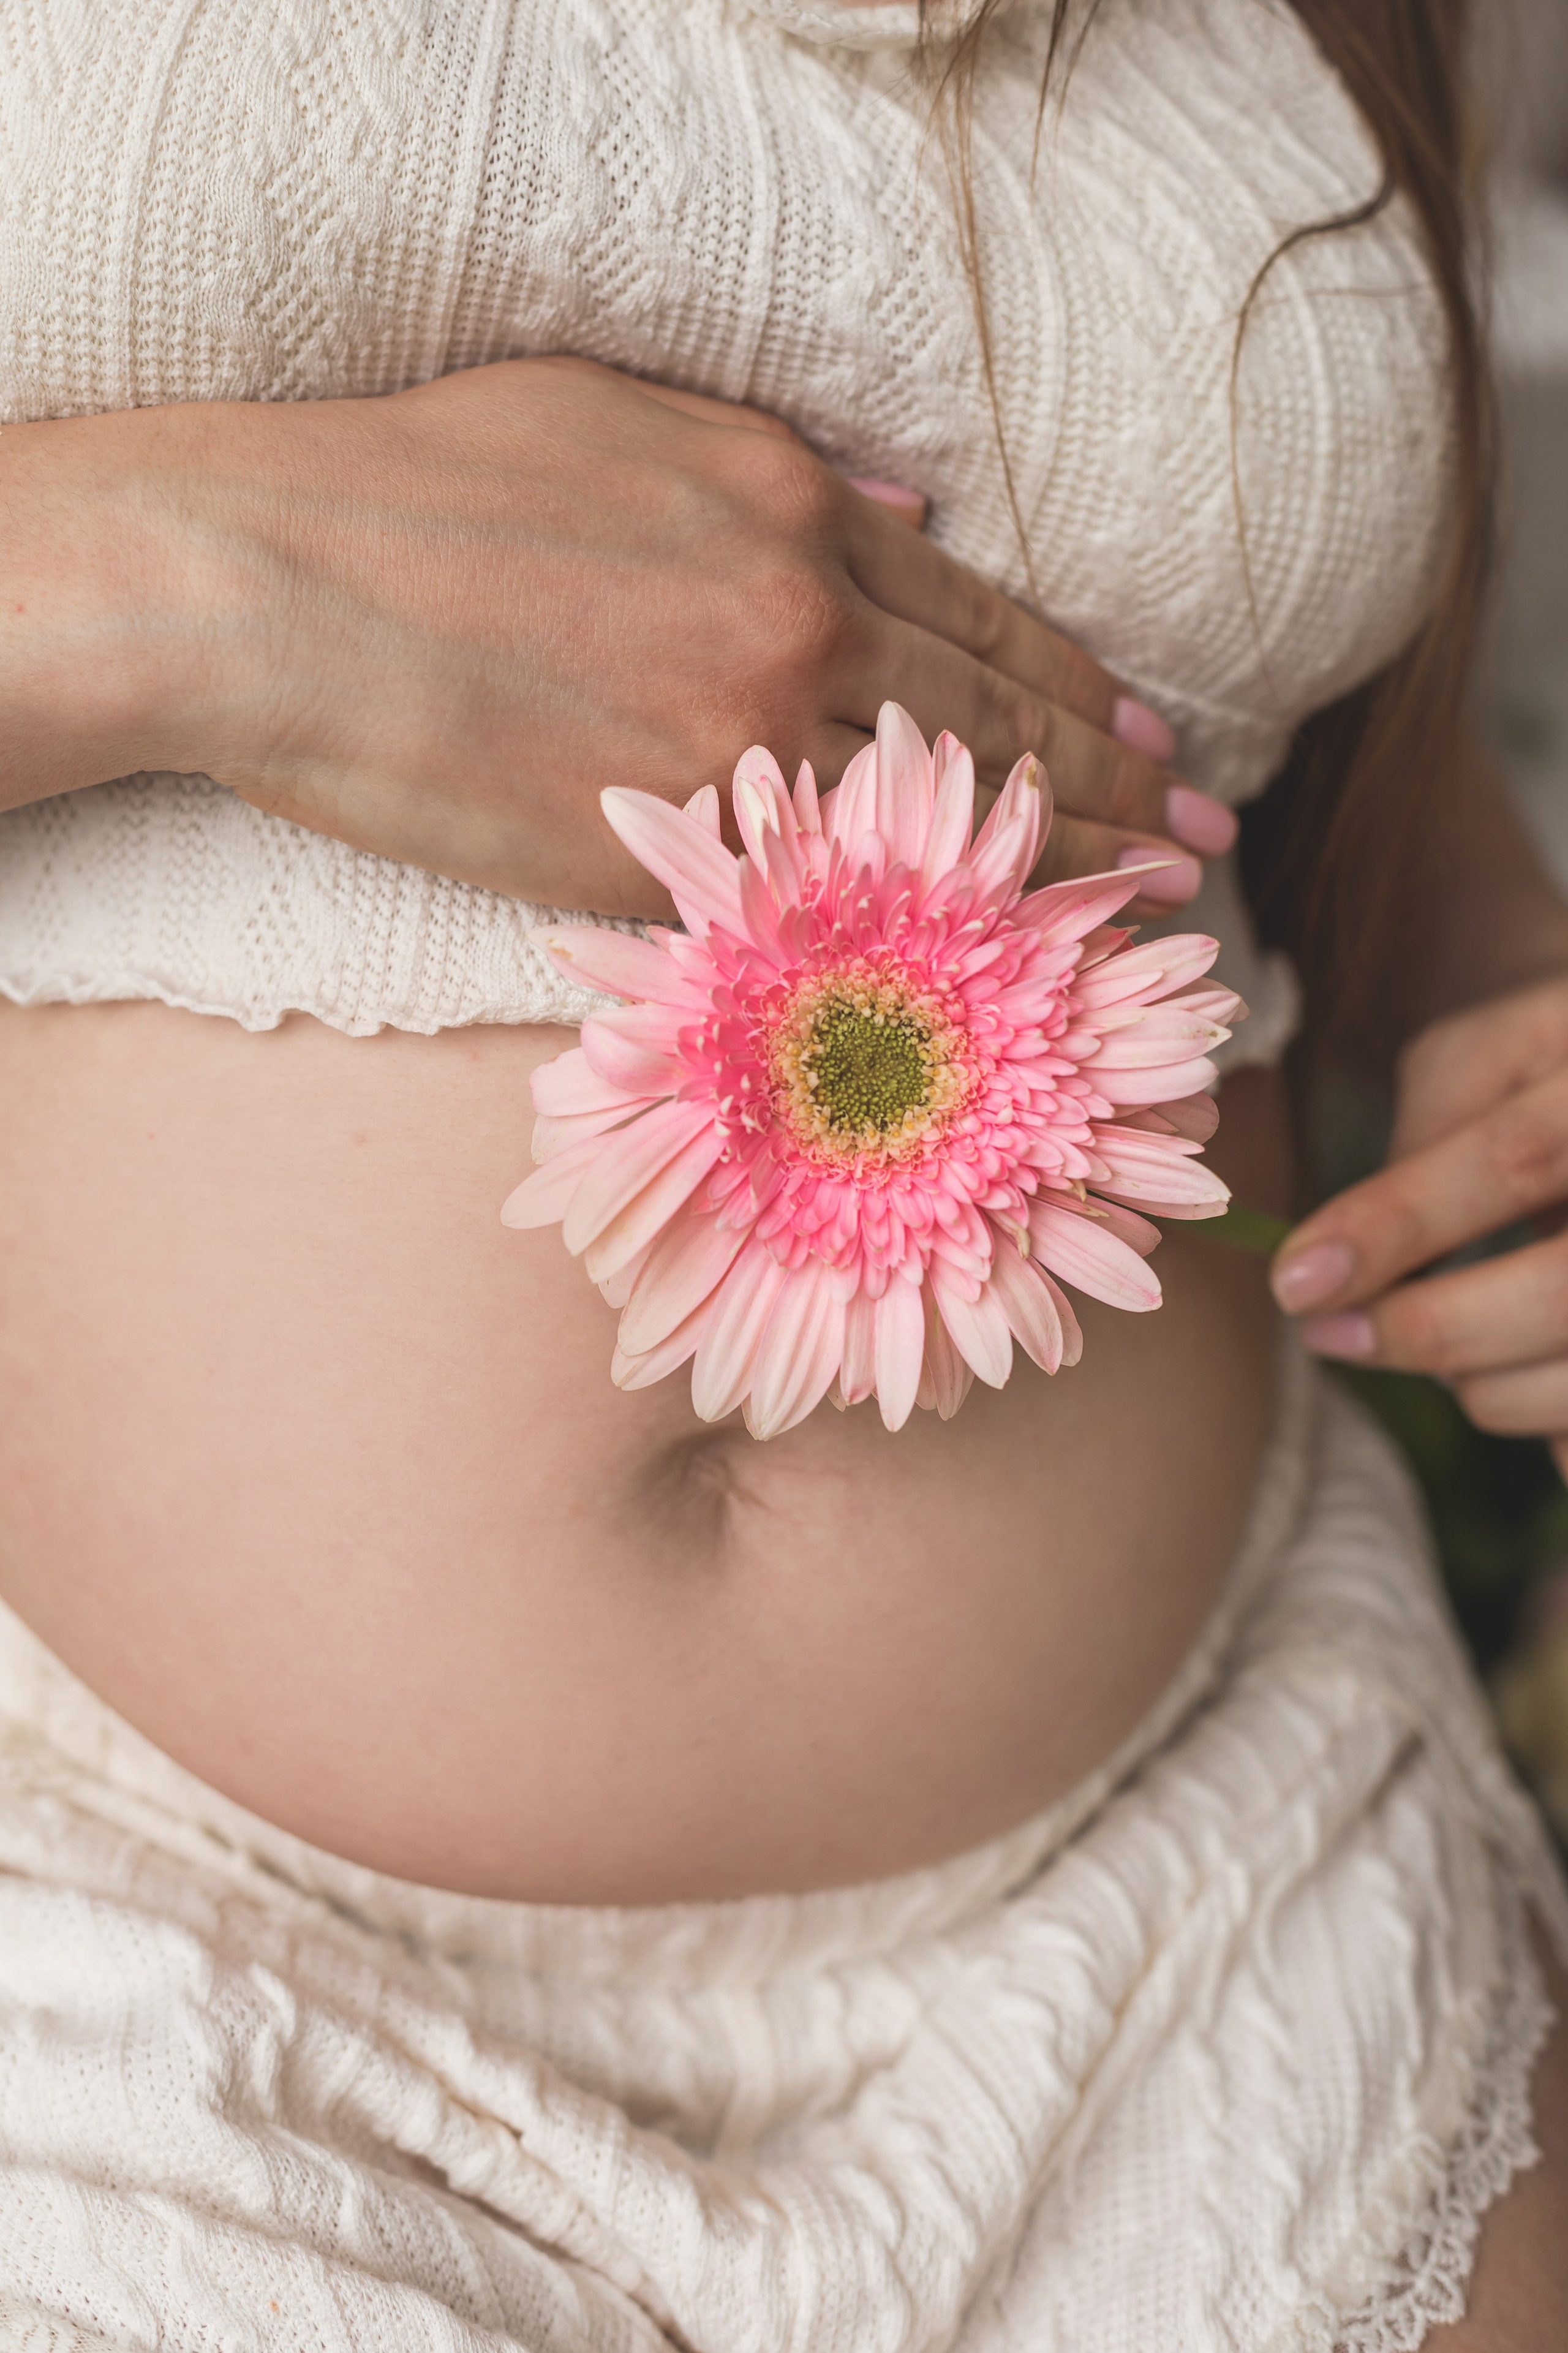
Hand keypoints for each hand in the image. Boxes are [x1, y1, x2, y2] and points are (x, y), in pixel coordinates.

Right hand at [0, 358, 1231, 916]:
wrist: (283, 590)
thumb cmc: (422, 483)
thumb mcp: (615, 415)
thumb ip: (774, 459)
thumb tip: (904, 504)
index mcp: (791, 511)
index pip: (982, 621)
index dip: (1082, 689)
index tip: (1157, 743)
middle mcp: (797, 627)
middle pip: (997, 725)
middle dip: (1117, 792)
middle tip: (1203, 849)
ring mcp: (739, 747)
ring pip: (936, 826)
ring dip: (1052, 878)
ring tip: (1139, 920)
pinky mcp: (667, 850)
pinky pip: (820, 900)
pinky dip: (915, 940)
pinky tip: (983, 971)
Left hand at [1270, 976, 1567, 1476]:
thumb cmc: (1559, 1063)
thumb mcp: (1496, 1049)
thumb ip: (1431, 1126)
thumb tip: (1359, 1254)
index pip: (1514, 1159)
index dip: (1398, 1225)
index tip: (1298, 1284)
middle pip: (1562, 1291)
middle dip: (1434, 1328)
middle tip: (1334, 1337)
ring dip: (1489, 1384)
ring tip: (1446, 1348)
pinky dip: (1552, 1424)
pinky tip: (1527, 1369)